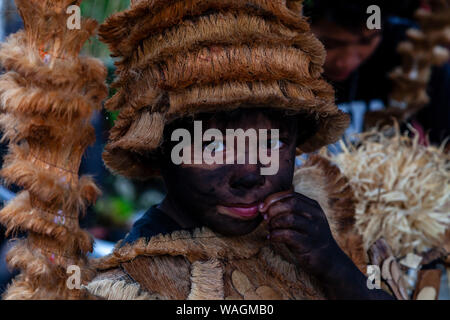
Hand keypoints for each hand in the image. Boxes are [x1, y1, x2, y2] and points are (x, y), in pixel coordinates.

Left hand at [260, 191, 393, 299]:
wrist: (329, 261)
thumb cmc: (309, 238)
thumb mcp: (303, 220)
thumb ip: (288, 211)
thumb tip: (263, 206)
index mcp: (313, 206)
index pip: (291, 195)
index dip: (273, 199)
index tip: (262, 207)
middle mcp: (316, 215)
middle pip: (290, 203)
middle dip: (273, 209)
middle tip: (265, 218)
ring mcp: (314, 230)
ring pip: (289, 218)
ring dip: (274, 223)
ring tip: (269, 228)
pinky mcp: (309, 244)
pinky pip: (288, 235)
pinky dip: (275, 235)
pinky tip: (270, 238)